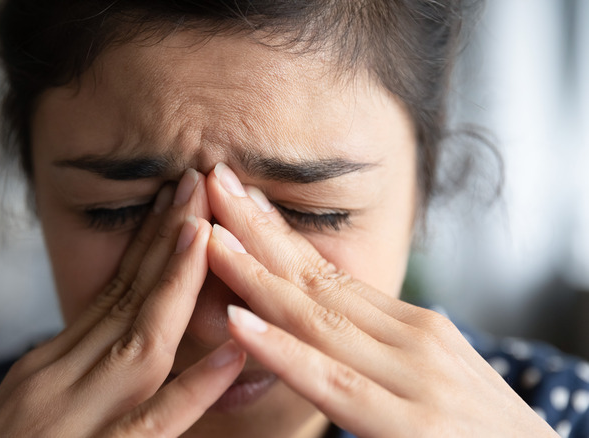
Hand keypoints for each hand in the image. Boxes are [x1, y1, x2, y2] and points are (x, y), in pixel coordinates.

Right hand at [0, 170, 244, 436]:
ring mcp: (72, 420)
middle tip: (198, 183)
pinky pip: (150, 423)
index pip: (110, 292)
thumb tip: (127, 331)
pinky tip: (230, 353)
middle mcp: (57, 381)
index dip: (149, 244)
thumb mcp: (31, 403)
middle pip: (125, 300)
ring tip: (207, 233)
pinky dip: (192, 387)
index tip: (179, 201)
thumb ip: (77, 367)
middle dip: (166, 241)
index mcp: (49, 366)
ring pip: (137, 342)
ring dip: (175, 284)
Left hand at [204, 163, 557, 436]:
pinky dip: (282, 350)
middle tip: (212, 181)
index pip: (329, 271)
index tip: (237, 199)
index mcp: (409, 326)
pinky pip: (332, 383)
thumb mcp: (431, 375)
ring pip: (316, 317)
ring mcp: (413, 377)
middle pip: (315, 277)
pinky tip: (238, 322)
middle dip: (256, 230)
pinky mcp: (411, 426)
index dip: (277, 235)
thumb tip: (323, 326)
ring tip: (208, 234)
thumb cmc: (482, 434)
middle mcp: (410, 338)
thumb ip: (376, 351)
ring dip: (254, 273)